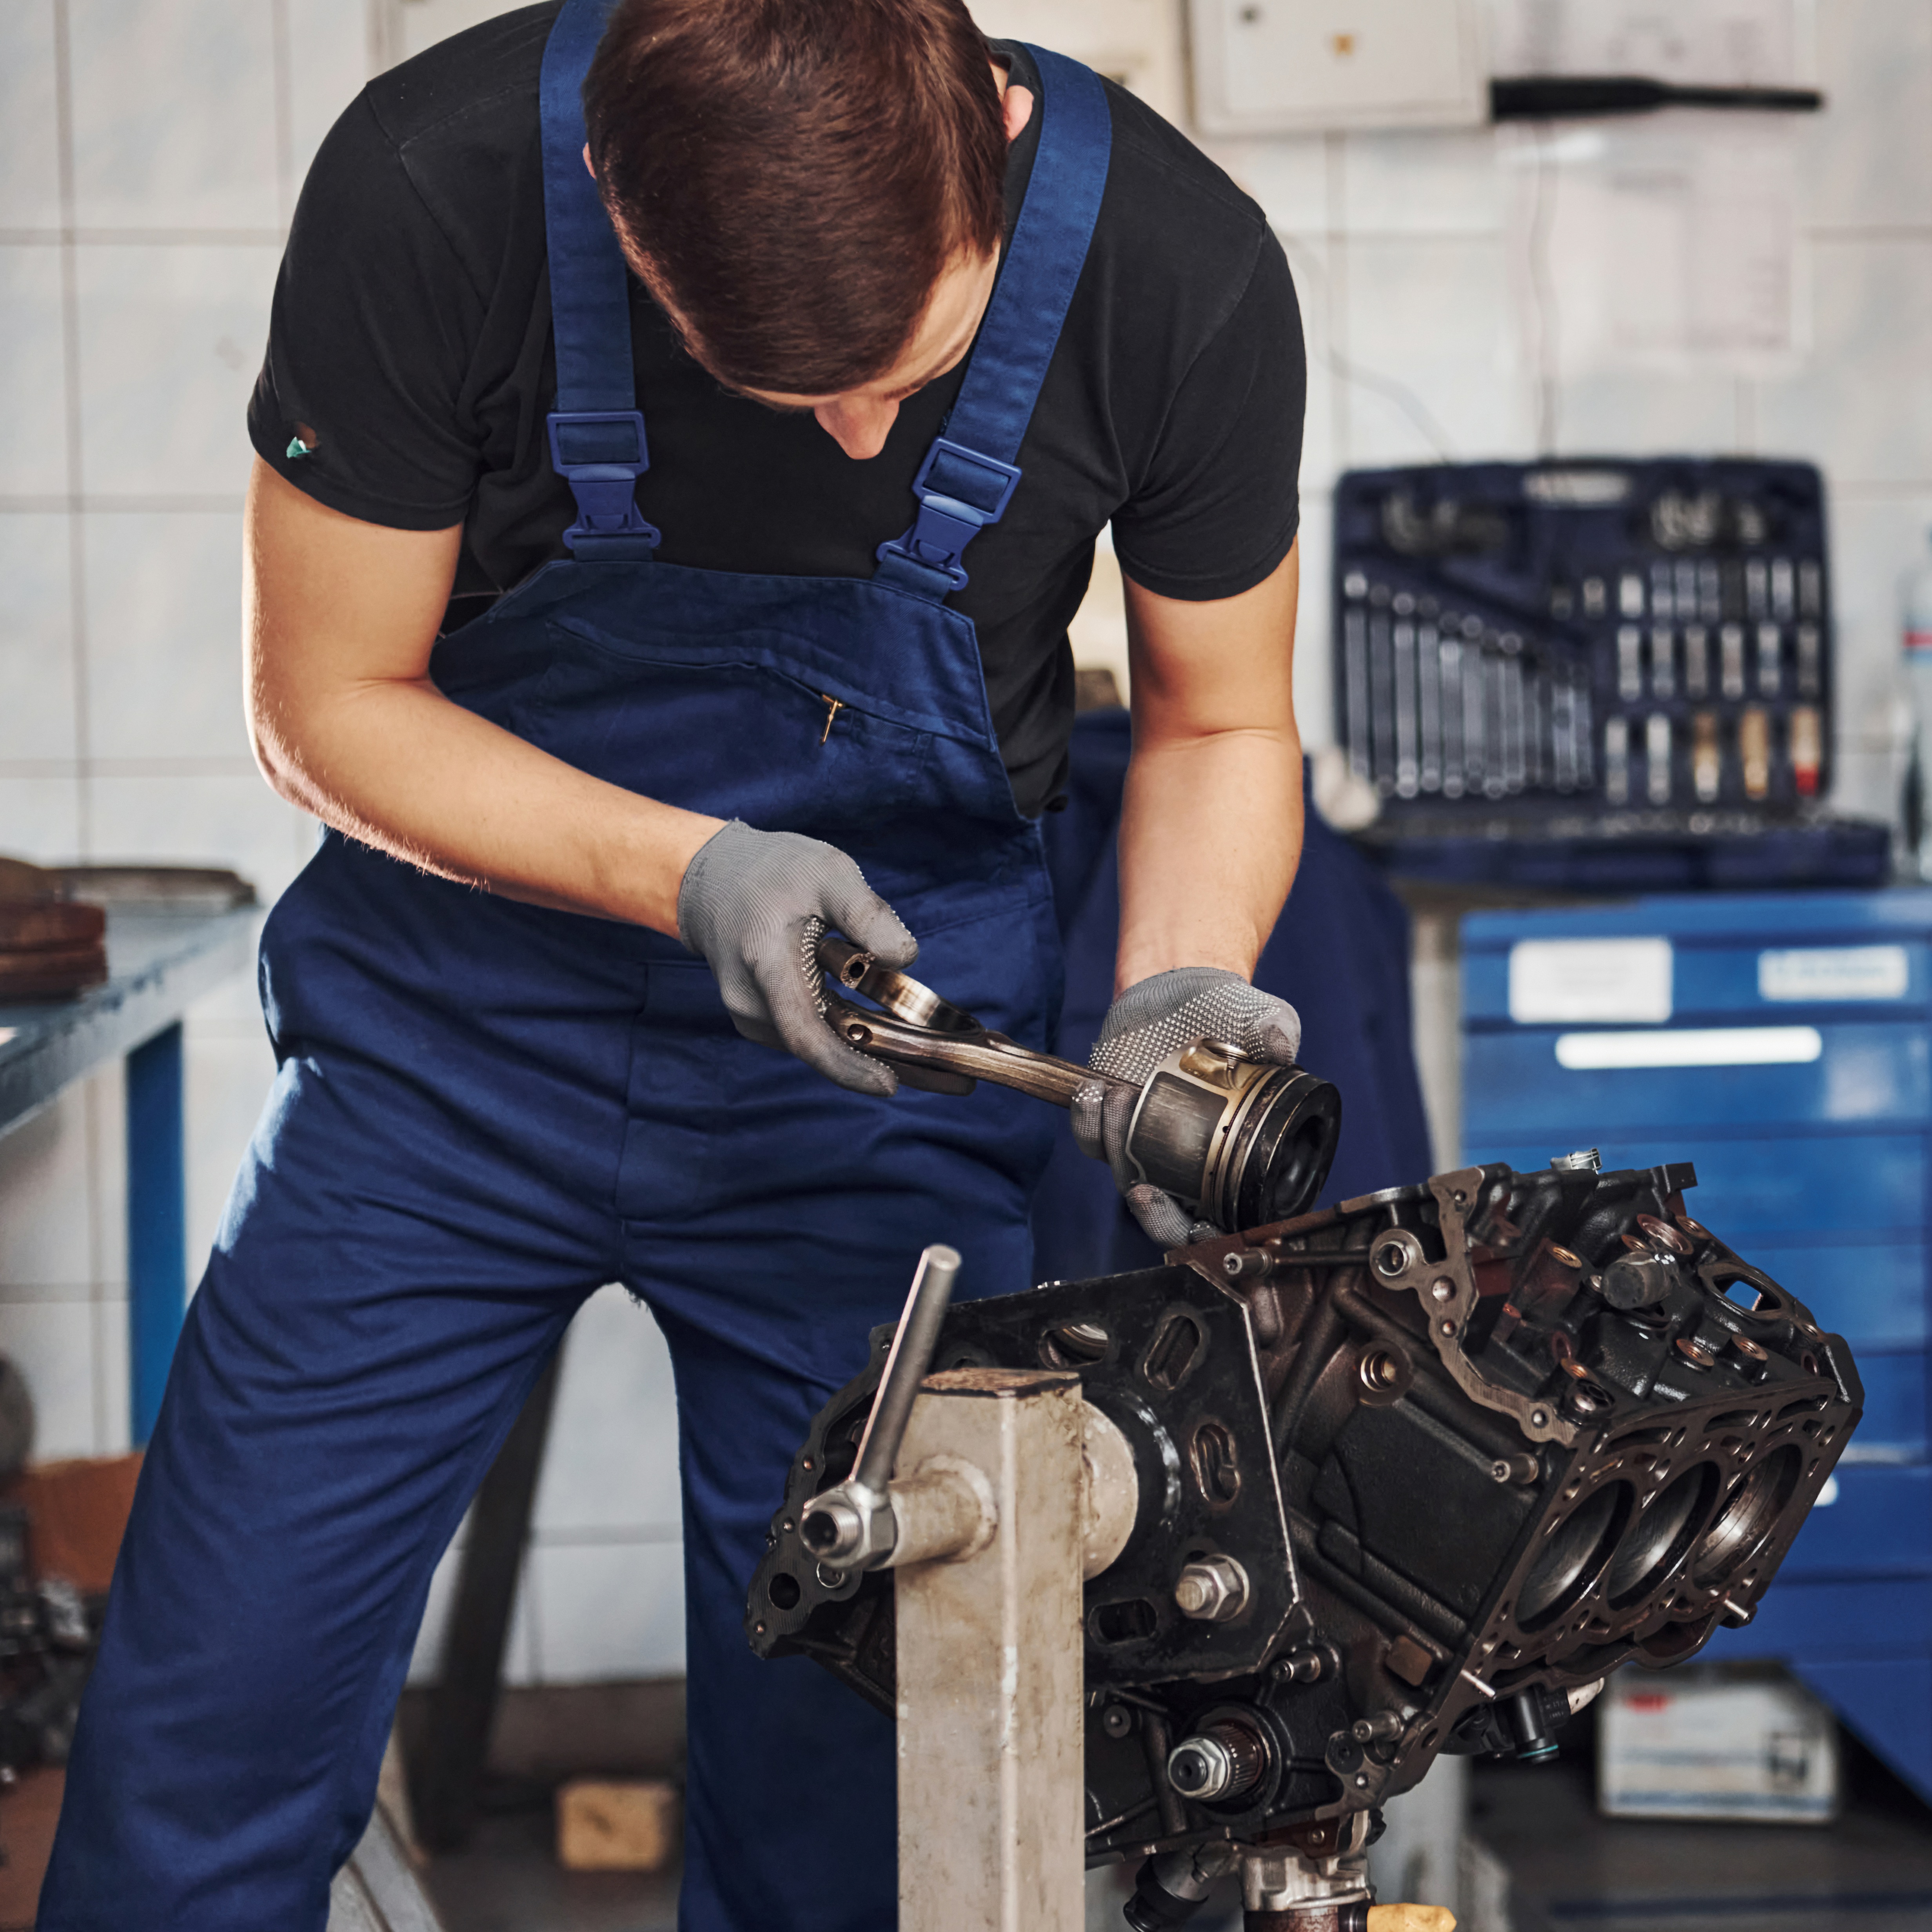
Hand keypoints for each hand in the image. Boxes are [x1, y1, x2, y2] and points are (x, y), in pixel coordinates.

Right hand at [677, 820, 916, 1095]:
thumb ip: (867, 913)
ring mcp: (751, 1015)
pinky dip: (852, 1042)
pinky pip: (811, 1036)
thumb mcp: (828, 872)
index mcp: (766, 962)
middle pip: (820, 1049)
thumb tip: (906, 957)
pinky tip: (898, 1044)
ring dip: (874, 1057)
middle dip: (884, 1068)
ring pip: (819, 1046)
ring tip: (940, 1070)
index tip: (891, 1085)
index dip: (847, 1065)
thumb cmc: (774, 871)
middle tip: (954, 1081)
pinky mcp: (761, 1019)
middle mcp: (751, 1000)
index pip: (804, 1032)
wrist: (712, 881)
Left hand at [1071, 966, 1302, 1246]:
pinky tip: (1093, 1091)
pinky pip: (1093, 1138)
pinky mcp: (1111, 1123)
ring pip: (1126, 1177)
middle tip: (1146, 1193)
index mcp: (1240, 1157)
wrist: (1180, 991)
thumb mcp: (1260, 1016)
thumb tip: (1282, 1043)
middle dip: (1156, 1217)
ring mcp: (1148, 1146)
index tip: (1201, 1227)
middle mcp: (1192, 1162)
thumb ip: (1275, 1028)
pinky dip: (1088, 1123)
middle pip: (1172, 1220)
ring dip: (1118, 1148)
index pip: (1231, 1219)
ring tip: (1120, 1095)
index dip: (1216, 1237)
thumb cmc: (1230, 1014)